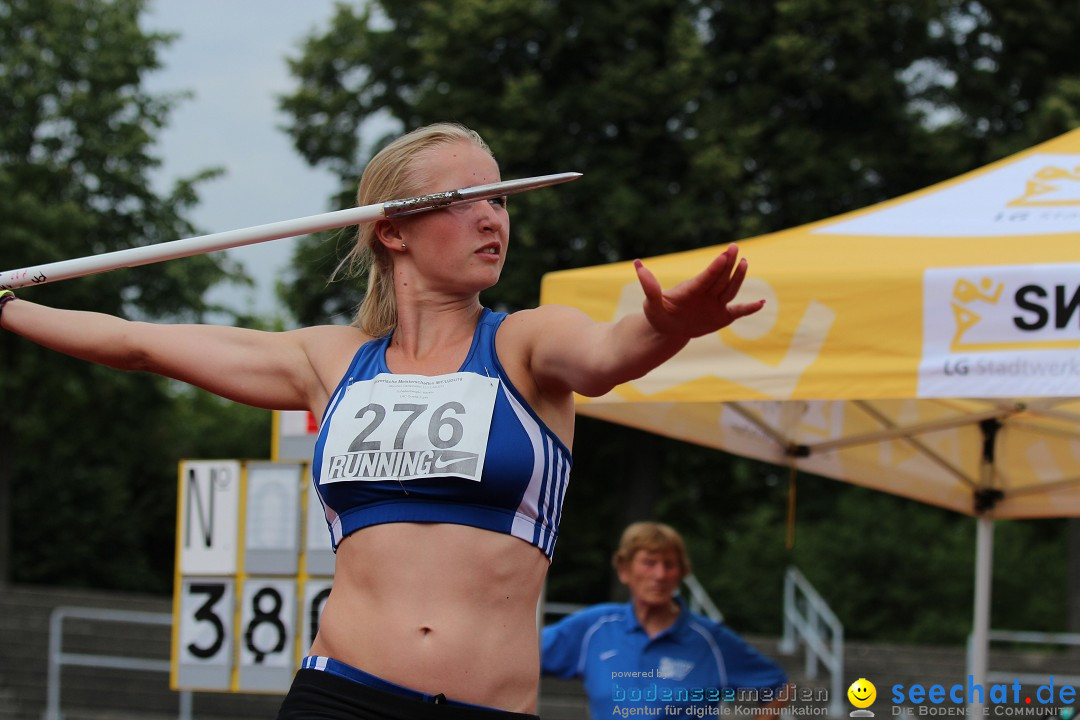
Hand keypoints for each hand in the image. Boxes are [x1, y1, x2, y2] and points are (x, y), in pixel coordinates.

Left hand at [635, 244, 763, 338]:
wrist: (668, 328)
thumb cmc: (658, 313)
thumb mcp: (651, 303)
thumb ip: (649, 286)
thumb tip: (637, 264)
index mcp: (691, 289)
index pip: (705, 277)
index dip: (715, 267)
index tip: (724, 254)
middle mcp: (706, 293)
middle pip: (720, 278)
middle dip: (728, 264)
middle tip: (735, 248)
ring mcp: (716, 303)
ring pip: (730, 289)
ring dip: (738, 278)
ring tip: (744, 263)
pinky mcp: (722, 316)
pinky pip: (738, 311)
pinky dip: (749, 309)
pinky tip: (762, 303)